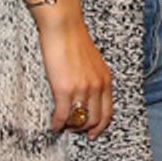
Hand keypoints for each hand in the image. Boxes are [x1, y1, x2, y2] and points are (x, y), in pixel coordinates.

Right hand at [37, 13, 113, 136]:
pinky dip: (58, 123)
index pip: (108, 111)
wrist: (64, 27)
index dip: (101, 125)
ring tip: (63, 126)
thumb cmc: (74, 40)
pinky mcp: (65, 89)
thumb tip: (87, 91)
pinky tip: (53, 125)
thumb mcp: (93, 61)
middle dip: (84, 129)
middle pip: (95, 119)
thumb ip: (94, 77)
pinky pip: (63, 115)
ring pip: (80, 119)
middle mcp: (97, 87)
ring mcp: (82, 89)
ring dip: (71, 127)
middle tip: (74, 131)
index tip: (93, 133)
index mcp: (105, 80)